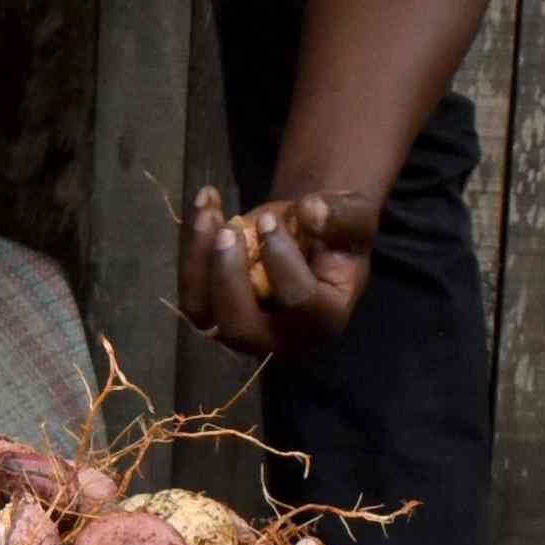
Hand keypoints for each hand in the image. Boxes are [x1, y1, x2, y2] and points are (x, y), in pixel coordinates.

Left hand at [183, 187, 377, 358]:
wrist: (309, 237)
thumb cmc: (336, 235)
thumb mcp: (354, 217)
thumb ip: (341, 214)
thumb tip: (308, 211)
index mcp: (324, 320)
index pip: (297, 302)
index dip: (280, 258)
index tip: (270, 219)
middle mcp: (279, 338)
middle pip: (239, 328)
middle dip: (227, 277)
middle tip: (229, 230)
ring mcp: (241, 328)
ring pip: (202, 312)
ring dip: (197, 258)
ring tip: (209, 209)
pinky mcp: (214, 312)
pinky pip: (189, 290)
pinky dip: (189, 246)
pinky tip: (207, 206)